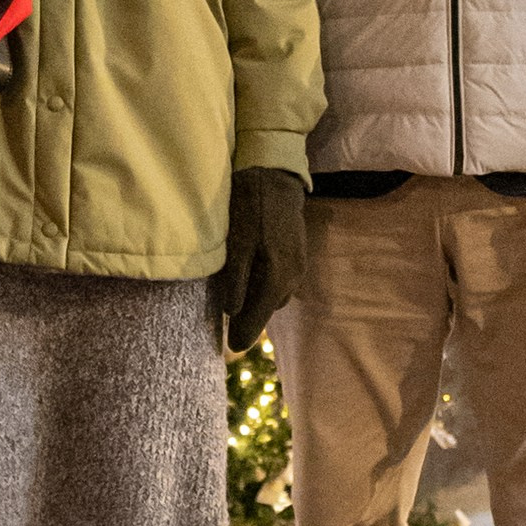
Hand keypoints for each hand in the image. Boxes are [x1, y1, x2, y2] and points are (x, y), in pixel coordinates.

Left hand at [221, 167, 307, 352]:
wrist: (274, 177)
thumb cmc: (250, 207)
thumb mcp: (236, 243)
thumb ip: (235, 280)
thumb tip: (232, 313)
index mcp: (277, 277)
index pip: (258, 318)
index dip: (242, 334)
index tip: (230, 348)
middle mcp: (292, 276)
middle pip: (268, 308)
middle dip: (250, 318)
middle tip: (227, 324)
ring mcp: (298, 265)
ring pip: (275, 295)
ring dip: (258, 300)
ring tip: (236, 300)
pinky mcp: (297, 254)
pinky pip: (280, 280)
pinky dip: (265, 285)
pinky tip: (251, 276)